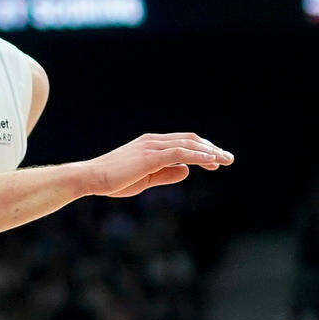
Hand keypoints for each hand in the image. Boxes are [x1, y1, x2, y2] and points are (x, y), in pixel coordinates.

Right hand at [85, 133, 231, 199]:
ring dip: (210, 151)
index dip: (202, 150)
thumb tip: (186, 171)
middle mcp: (153, 141)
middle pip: (190, 140)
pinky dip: (198, 156)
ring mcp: (152, 147)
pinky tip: (211, 161)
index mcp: (151, 144)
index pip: (183, 142)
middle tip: (228, 159)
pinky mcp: (150, 157)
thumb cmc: (113, 180)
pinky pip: (180, 153)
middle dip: (211, 148)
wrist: (90, 179)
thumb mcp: (145, 179)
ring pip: (189, 144)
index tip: (216, 161)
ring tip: (225, 160)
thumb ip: (166, 174)